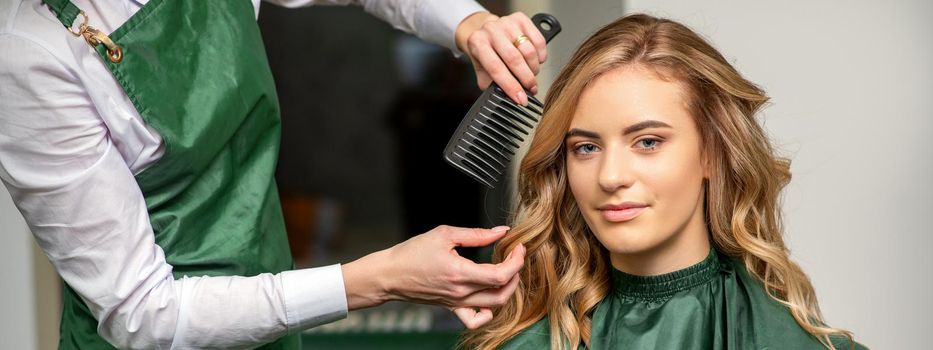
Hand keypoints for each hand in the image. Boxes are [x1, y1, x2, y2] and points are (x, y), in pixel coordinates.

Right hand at [341, 225, 524, 327]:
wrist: (390, 275)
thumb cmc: (412, 253)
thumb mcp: (444, 234)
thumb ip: (476, 234)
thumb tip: (501, 232)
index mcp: (460, 273)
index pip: (500, 274)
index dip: (515, 261)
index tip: (517, 247)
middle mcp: (461, 292)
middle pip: (502, 292)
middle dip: (516, 273)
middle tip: (515, 256)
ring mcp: (457, 303)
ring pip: (494, 305)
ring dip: (508, 289)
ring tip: (507, 272)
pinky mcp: (452, 307)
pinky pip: (475, 319)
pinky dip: (488, 312)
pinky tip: (489, 298)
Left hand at [455, 11, 547, 105]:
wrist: (484, 31)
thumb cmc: (484, 52)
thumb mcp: (481, 69)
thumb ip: (491, 84)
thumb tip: (506, 97)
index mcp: (478, 43)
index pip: (496, 68)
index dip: (511, 86)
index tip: (521, 98)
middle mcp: (491, 30)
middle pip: (514, 59)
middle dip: (526, 79)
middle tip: (532, 89)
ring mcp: (507, 22)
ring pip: (528, 50)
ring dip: (534, 67)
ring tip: (531, 74)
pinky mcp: (521, 18)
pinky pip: (538, 40)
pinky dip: (541, 54)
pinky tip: (537, 60)